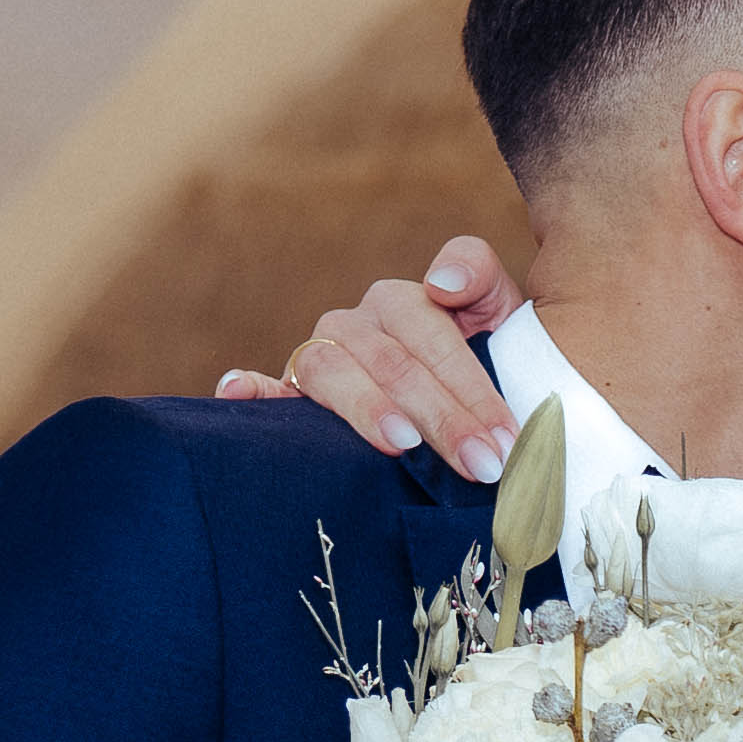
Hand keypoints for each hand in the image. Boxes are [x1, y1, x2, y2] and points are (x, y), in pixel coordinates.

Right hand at [217, 239, 524, 467]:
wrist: (454, 408)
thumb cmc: (483, 361)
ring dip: (367, 408)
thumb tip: (439, 281)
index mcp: (402, 303)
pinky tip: (238, 391)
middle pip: (393, 363)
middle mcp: (355, 326)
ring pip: (334, 373)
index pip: (433, 337)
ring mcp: (320, 358)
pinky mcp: (291, 395)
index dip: (472, 388)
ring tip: (400, 443)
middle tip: (481, 465)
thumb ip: (479, 276)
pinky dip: (250, 390)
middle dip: (443, 418)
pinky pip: (265, 388)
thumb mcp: (497, 315)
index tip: (505, 438)